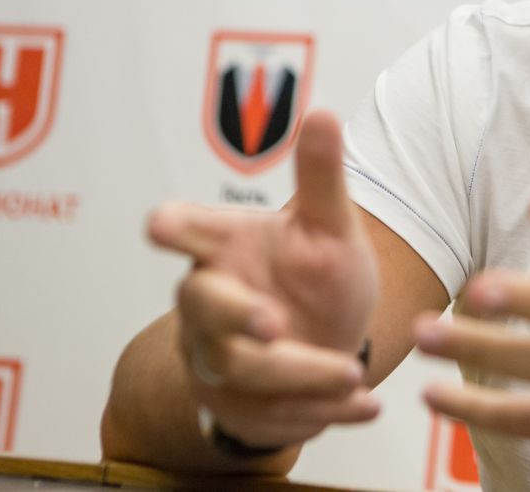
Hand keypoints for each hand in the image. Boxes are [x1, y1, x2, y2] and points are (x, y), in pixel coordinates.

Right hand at [147, 111, 380, 447]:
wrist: (327, 339)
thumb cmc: (316, 274)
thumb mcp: (329, 226)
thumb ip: (322, 178)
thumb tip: (324, 112)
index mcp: (225, 248)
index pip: (188, 231)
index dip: (174, 228)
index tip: (163, 225)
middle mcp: (211, 305)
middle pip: (203, 309)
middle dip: (233, 317)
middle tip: (272, 322)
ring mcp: (220, 360)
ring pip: (244, 372)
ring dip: (298, 376)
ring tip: (351, 374)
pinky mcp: (243, 408)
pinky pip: (276, 416)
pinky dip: (324, 415)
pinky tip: (366, 407)